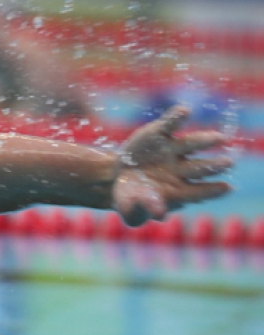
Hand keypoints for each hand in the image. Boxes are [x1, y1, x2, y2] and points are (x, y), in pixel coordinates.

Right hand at [113, 105, 232, 225]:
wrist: (116, 176)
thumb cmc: (128, 199)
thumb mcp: (129, 210)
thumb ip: (143, 211)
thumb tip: (160, 213)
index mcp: (178, 191)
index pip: (198, 191)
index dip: (211, 190)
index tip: (226, 188)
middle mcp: (180, 169)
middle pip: (200, 167)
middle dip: (214, 166)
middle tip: (229, 163)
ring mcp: (171, 150)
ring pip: (191, 143)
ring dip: (204, 141)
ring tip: (218, 138)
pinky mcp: (158, 133)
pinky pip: (169, 123)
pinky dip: (176, 117)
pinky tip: (184, 111)